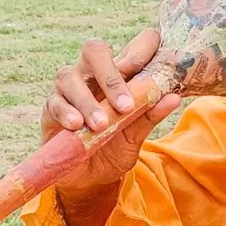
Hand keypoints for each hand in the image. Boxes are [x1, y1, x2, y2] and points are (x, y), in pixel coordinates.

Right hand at [42, 30, 181, 225]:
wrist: (91, 180)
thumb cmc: (114, 148)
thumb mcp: (136, 134)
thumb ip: (151, 114)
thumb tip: (173, 97)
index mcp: (119, 75)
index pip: (131, 46)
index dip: (143, 46)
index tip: (154, 63)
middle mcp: (91, 76)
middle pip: (94, 50)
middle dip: (111, 74)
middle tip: (126, 105)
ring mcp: (69, 90)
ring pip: (69, 76)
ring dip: (88, 101)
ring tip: (101, 124)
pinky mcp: (51, 110)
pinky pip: (54, 102)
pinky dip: (66, 112)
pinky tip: (76, 125)